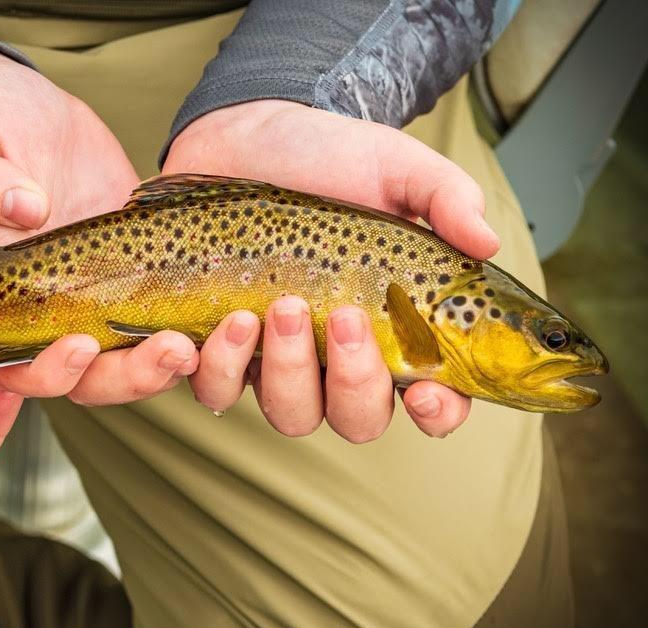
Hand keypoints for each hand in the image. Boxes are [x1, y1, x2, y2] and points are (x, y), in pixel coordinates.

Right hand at [0, 52, 202, 405]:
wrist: (21, 105)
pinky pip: (179, 311)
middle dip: (137, 374)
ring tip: (227, 330)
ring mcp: (106, 293)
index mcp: (4, 301)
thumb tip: (23, 210)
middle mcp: (57, 310)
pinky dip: (210, 323)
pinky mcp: (147, 268)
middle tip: (177, 348)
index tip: (83, 344)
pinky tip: (245, 312)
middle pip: (97, 376)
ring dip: (180, 357)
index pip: (23, 365)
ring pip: (144, 355)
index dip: (50, 370)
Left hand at [164, 100, 499, 439]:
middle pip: (358, 418)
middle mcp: (338, 356)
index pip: (433, 396)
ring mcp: (278, 357)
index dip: (437, 411)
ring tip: (280, 306)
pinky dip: (217, 370)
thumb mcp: (397, 167)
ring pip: (290, 414)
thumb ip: (446, 198)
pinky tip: (225, 325)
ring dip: (287, 372)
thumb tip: (485, 241)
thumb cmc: (329, 158)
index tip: (425, 390)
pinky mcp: (220, 346)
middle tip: (344, 317)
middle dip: (354, 381)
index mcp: (396, 326)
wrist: (247, 136)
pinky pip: (215, 391)